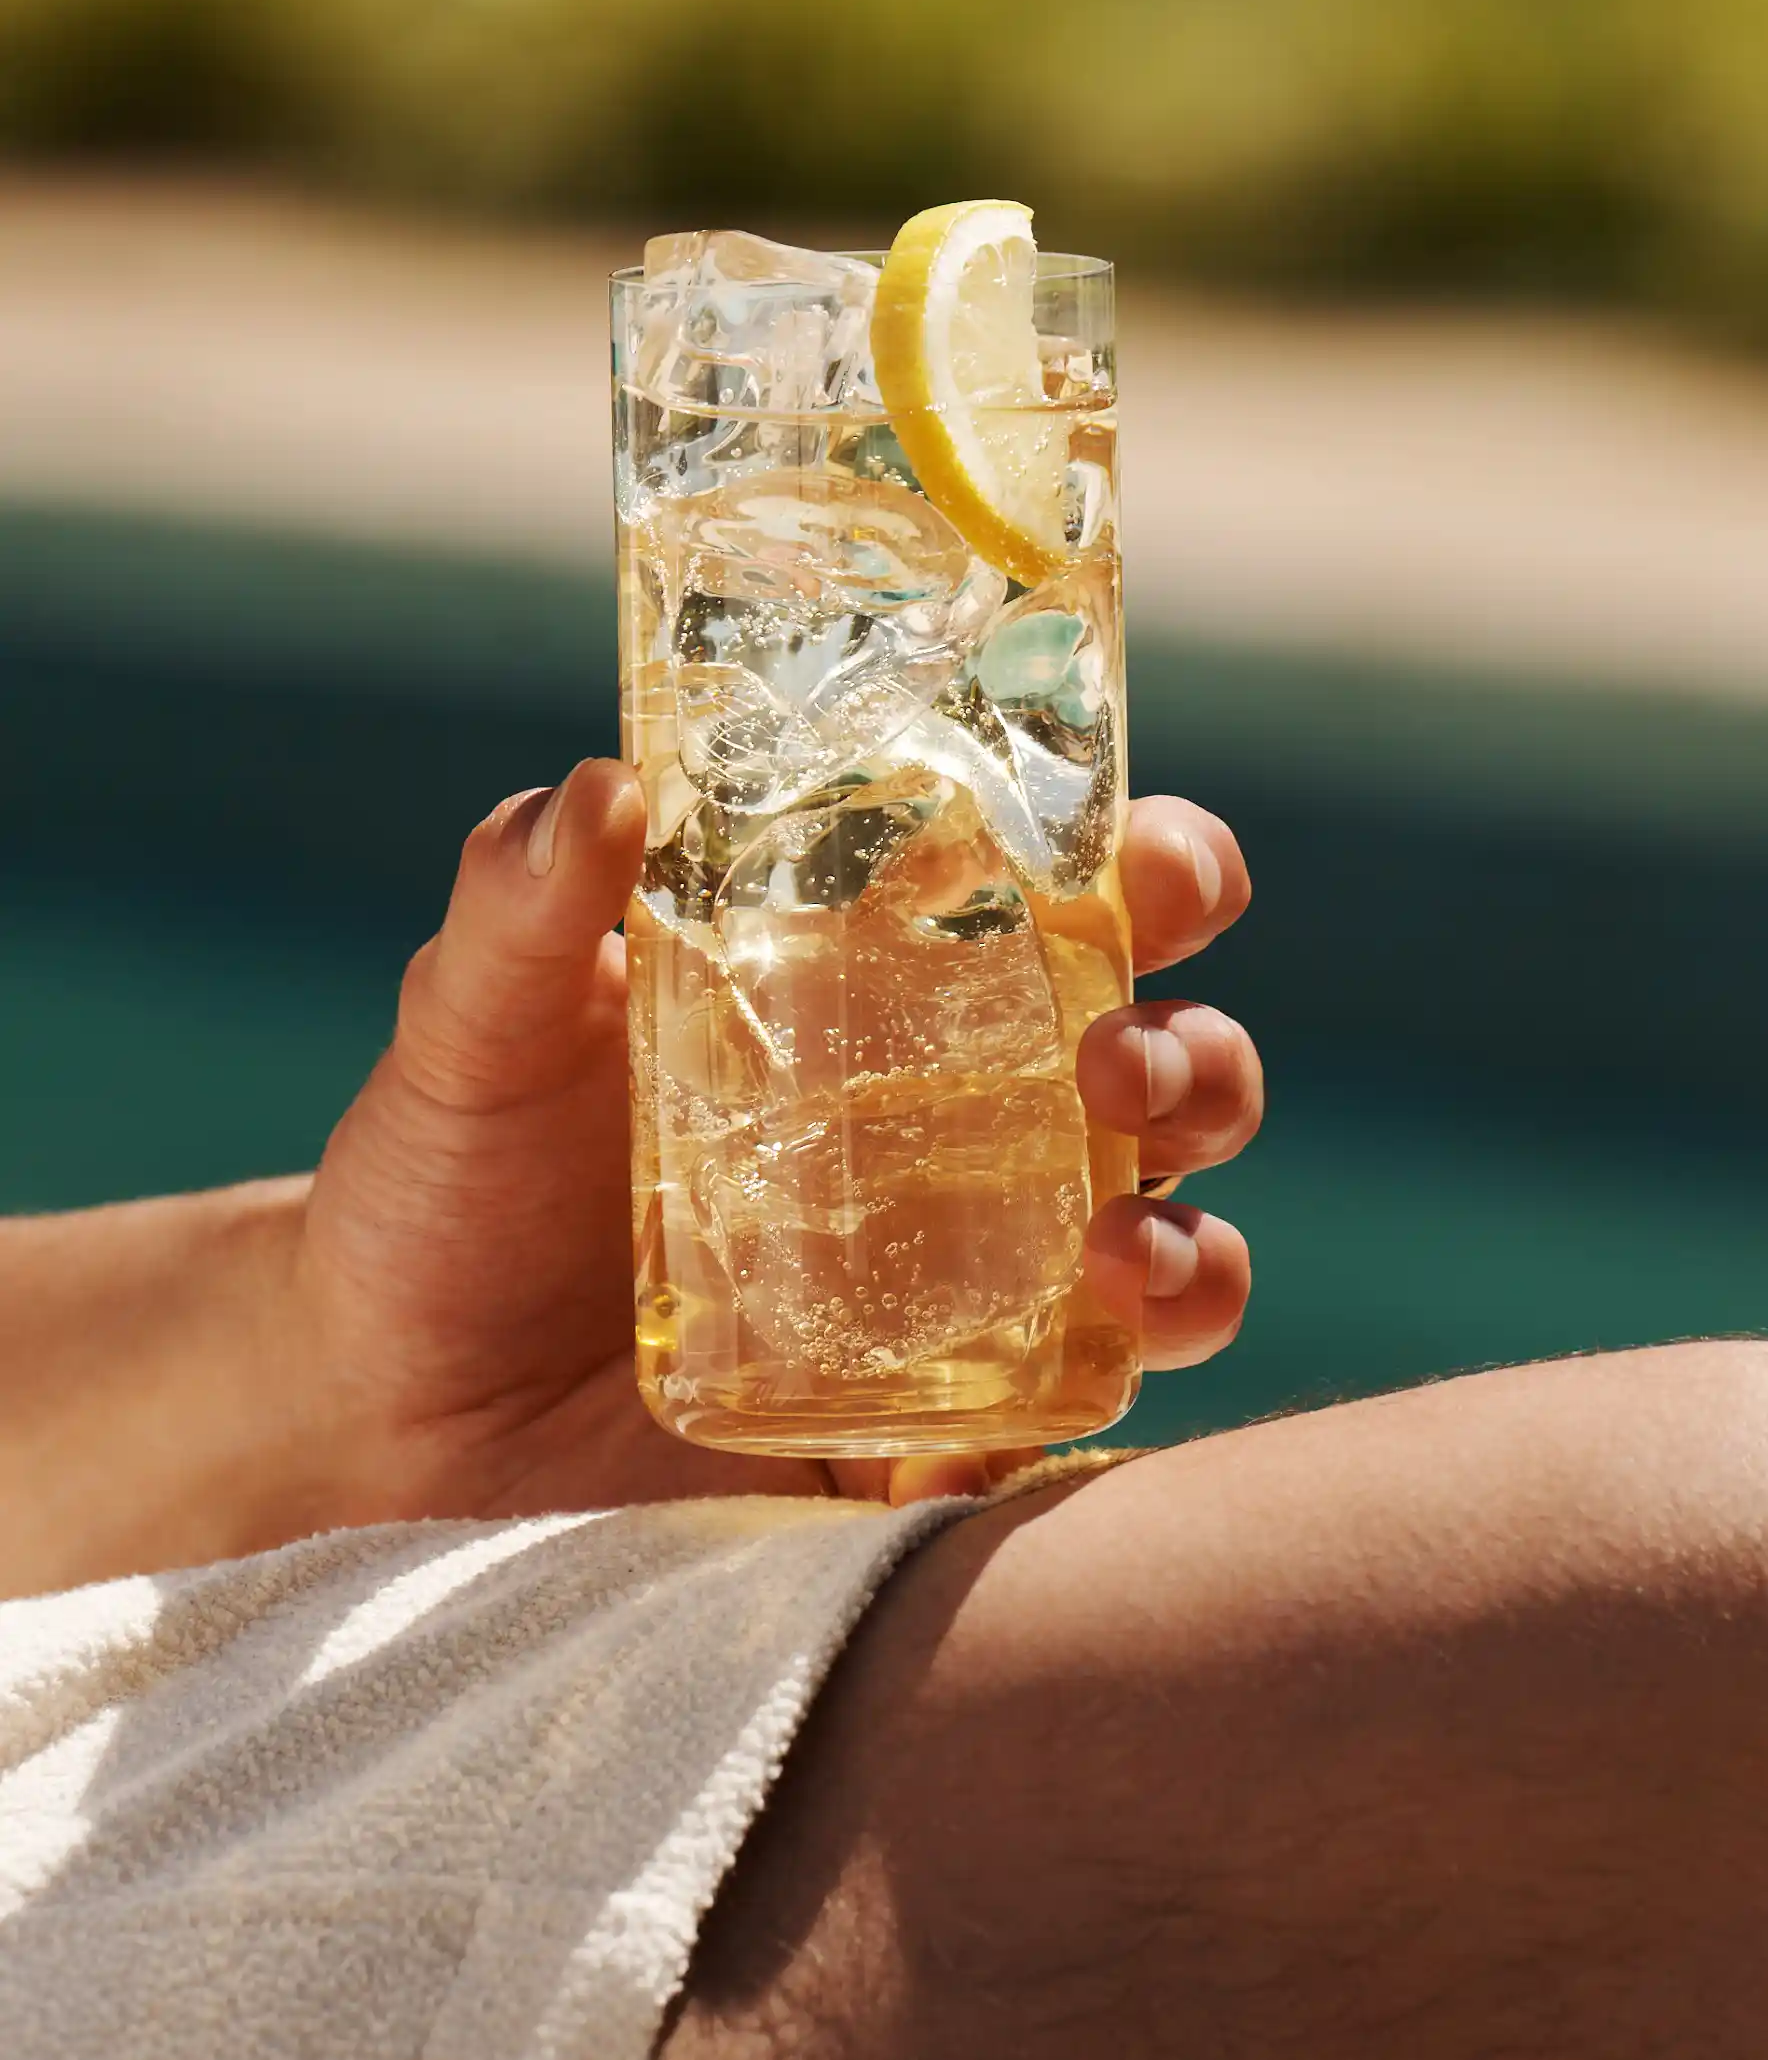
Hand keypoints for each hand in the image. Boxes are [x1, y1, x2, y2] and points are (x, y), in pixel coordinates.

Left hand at [282, 761, 1260, 1527]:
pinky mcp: (922, 1438)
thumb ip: (524, 910)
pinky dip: (1068, 1442)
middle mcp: (950, 1137)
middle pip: (1162, 1078)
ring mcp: (956, 1296)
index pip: (1066, 909)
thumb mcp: (472, 1036)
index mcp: (876, 1000)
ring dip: (1191, 1251)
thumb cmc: (440, 1192)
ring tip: (1122, 1256)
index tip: (1154, 870)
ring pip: (1165, 1254)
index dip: (1155, 872)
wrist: (385, 1418)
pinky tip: (982, 1450)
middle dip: (1194, 1061)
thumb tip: (607, 787)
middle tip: (1115, 1071)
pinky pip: (1053, 1441)